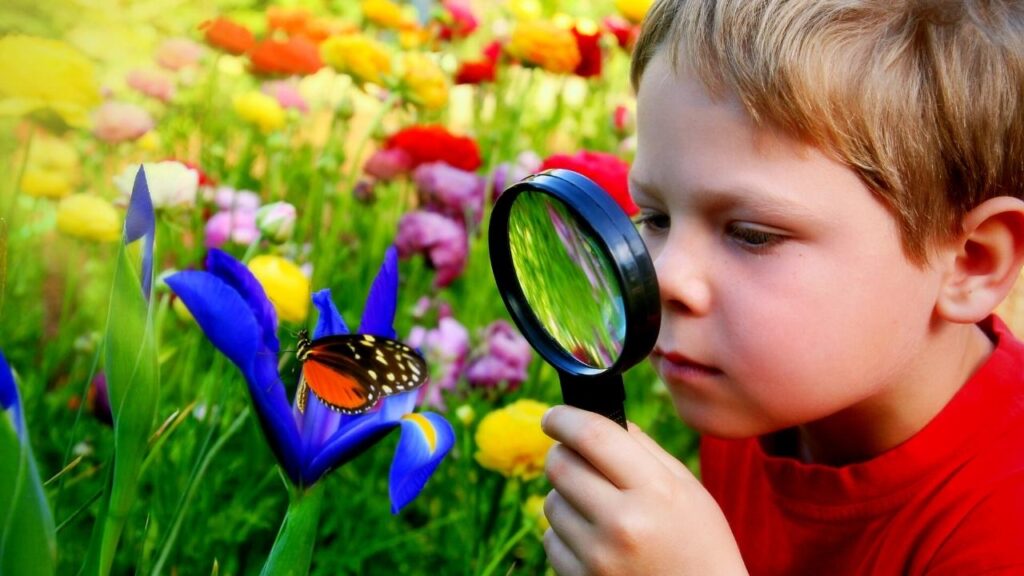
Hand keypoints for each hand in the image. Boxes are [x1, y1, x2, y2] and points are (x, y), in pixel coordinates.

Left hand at [541, 405, 746, 575]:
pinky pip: (550, 538)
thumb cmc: (701, 545)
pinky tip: (596, 538)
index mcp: (655, 492)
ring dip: (566, 495)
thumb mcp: (688, 490)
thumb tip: (600, 417)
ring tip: (598, 508)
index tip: (555, 415)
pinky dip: (565, 533)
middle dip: (562, 453)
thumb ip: (644, 450)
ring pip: (551, 501)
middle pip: (561, 465)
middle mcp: (622, 523)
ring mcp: (598, 557)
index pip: (593, 436)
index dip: (565, 418)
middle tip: (575, 456)